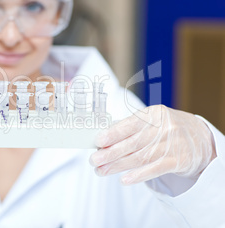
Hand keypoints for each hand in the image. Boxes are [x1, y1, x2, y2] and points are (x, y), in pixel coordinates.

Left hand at [90, 105, 216, 184]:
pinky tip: (124, 179)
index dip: (113, 134)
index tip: (98, 141)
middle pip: (132, 143)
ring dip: (118, 166)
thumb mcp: (152, 120)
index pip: (130, 124)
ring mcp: (171, 145)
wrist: (200, 139)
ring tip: (101, 171)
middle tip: (94, 160)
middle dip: (110, 153)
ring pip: (140, 158)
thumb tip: (104, 137)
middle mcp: (163, 128)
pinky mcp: (178, 161)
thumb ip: (130, 127)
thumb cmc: (166, 128)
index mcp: (154, 114)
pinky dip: (138, 175)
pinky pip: (154, 170)